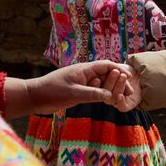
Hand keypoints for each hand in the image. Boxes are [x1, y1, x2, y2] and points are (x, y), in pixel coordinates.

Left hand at [3, 62, 140, 117]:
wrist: (34, 96)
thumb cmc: (52, 92)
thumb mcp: (74, 93)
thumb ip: (93, 94)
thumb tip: (111, 96)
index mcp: (83, 69)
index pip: (106, 65)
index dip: (119, 69)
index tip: (130, 77)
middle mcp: (84, 74)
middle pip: (106, 75)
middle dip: (119, 82)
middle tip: (130, 91)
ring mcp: (81, 82)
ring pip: (101, 83)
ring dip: (112, 89)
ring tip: (123, 97)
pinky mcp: (78, 91)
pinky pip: (95, 91)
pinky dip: (103, 94)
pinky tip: (110, 100)